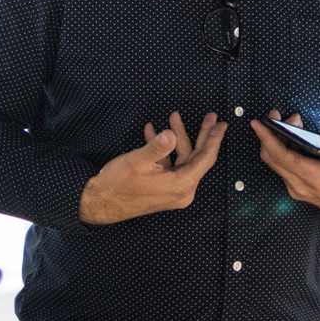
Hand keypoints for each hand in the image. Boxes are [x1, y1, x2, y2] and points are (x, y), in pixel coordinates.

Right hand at [79, 112, 225, 224]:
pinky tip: (152, 132)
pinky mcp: (162, 188)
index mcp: (182, 185)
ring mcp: (172, 190)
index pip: (205, 159)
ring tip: (172, 117)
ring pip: (182, 159)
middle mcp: (182, 190)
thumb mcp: (138, 161)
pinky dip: (164, 149)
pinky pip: (169, 165)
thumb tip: (170, 134)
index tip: (221, 124)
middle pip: (197, 158)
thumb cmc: (118, 184)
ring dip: (176, 138)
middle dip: (200, 135)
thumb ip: (157, 147)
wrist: (98, 203)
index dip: (214, 139)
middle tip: (209, 117)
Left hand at [252, 110, 319, 221]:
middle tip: (281, 116)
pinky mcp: (300, 190)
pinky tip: (295, 140)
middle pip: (273, 158)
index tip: (258, 123)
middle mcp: (300, 186)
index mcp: (314, 178)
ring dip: (278, 142)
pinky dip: (284, 152)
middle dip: (271, 134)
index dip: (266, 137)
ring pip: (277, 163)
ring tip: (294, 124)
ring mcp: (298, 190)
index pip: (280, 156)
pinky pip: (284, 169)